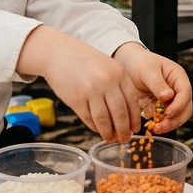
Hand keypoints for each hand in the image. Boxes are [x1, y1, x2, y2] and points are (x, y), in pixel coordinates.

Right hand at [16, 26, 141, 142]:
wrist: (58, 53)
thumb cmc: (85, 61)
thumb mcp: (108, 67)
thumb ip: (118, 86)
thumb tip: (128, 114)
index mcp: (118, 73)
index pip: (132, 101)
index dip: (134, 118)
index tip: (135, 129)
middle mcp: (107, 82)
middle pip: (120, 114)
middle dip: (123, 130)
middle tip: (124, 139)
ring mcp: (90, 91)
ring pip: (104, 120)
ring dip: (108, 133)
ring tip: (110, 138)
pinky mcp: (76, 99)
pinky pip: (88, 118)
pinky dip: (94, 127)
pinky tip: (97, 130)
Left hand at [112, 42, 192, 133]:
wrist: (128, 65)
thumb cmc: (139, 63)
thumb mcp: (148, 71)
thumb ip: (157, 84)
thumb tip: (168, 97)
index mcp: (178, 77)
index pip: (185, 93)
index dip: (179, 106)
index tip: (168, 114)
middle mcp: (178, 89)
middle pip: (185, 108)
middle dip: (175, 120)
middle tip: (161, 127)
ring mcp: (171, 99)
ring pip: (177, 116)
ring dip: (169, 124)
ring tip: (155, 129)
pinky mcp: (163, 107)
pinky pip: (166, 119)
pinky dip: (161, 124)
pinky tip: (151, 126)